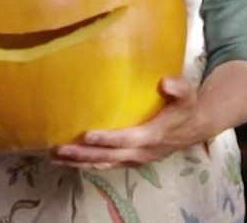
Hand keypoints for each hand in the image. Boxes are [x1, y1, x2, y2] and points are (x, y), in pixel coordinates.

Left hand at [50, 76, 202, 168]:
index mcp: (152, 136)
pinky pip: (104, 164)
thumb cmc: (184, 108)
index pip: (127, 140)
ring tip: (54, 157)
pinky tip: (67, 160)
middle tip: (59, 149)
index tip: (87, 135)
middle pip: (108, 156)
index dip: (108, 139)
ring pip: (103, 163)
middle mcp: (140, 152)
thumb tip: (165, 82)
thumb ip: (178, 88)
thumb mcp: (187, 95)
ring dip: (79, 162)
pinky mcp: (128, 160)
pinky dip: (85, 164)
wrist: (192, 128)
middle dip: (83, 154)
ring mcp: (133, 159)